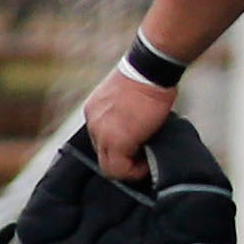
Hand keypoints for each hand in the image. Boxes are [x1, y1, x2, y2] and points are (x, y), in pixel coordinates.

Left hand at [84, 68, 170, 182]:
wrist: (150, 71)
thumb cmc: (148, 78)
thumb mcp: (130, 97)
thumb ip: (127, 116)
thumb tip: (141, 133)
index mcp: (95, 112)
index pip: (102, 141)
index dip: (122, 149)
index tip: (139, 148)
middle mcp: (93, 124)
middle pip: (103, 156)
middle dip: (124, 160)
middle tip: (144, 159)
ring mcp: (102, 134)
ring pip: (108, 166)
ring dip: (129, 168)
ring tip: (146, 163)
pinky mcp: (117, 142)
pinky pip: (119, 169)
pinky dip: (135, 171)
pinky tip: (148, 165)